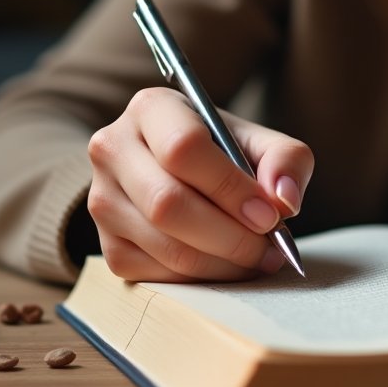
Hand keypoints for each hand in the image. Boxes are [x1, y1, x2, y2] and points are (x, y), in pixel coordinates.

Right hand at [87, 87, 312, 281]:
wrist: (179, 172)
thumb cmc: (221, 152)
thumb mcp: (258, 141)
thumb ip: (285, 160)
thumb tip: (283, 200)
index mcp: (151, 108)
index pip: (183, 148)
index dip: (230, 188)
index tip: (268, 214)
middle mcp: (113, 149)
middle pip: (168, 203)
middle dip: (230, 235)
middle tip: (269, 246)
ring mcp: (102, 199)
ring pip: (164, 246)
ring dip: (222, 262)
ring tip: (258, 258)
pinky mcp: (108, 245)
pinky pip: (156, 275)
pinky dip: (201, 278)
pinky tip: (227, 265)